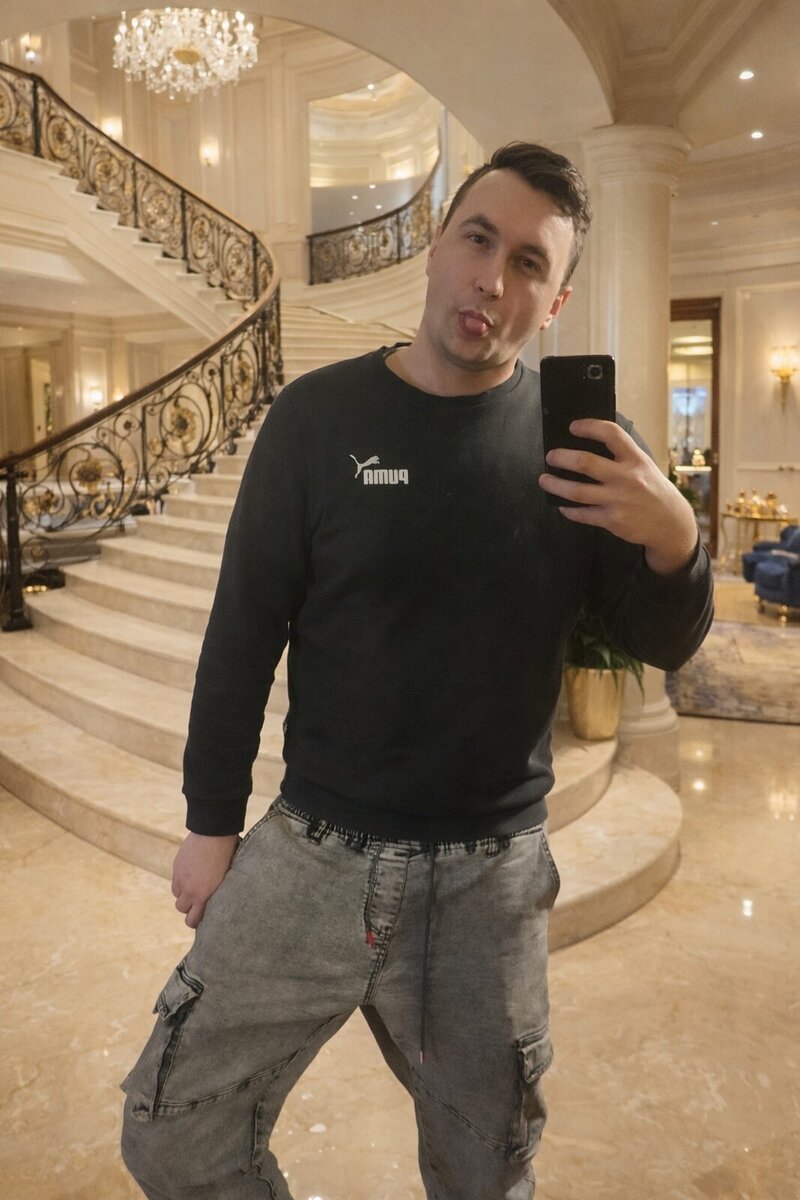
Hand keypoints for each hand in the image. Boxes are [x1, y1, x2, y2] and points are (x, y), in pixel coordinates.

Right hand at [171, 832, 239, 928]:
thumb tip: (213, 900)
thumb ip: (215, 892)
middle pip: (181, 908)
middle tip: (197, 900)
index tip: (200, 918)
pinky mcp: (176, 866)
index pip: (191, 920)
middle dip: (188, 907)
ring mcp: (180, 877)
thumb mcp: (225, 879)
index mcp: (203, 895)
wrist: (214, 833)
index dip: (194, 921)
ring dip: (183, 893)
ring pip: (177, 894)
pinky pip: (175, 879)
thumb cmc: (227, 855)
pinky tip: (191, 872)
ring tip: (195, 884)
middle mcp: (189, 890)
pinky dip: (181, 880)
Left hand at [539, 419, 698, 574]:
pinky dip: (569, 509)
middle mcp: (626, 478)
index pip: (611, 434)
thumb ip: (622, 455)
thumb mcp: (644, 466)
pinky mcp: (612, 520)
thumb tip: (590, 442)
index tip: (573, 426)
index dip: (590, 427)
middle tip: (550, 456)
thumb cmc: (653, 490)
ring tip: (544, 480)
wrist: (671, 523)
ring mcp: (618, 500)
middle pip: (585, 463)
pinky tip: (562, 505)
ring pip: (577, 491)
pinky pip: (582, 514)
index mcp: (635, 459)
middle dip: (562, 457)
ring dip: (556, 485)